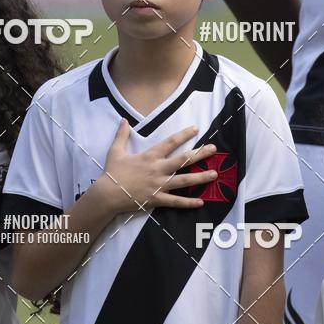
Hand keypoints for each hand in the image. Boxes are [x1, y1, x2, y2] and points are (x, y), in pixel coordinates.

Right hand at [98, 121, 217, 212]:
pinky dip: (189, 203)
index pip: (170, 142)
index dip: (184, 135)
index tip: (196, 129)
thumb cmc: (113, 172)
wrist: (108, 194)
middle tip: (214, 149)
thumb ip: (122, 135)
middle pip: (183, 160)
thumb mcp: (115, 151)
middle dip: (200, 153)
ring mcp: (159, 185)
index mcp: (150, 156)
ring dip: (200, 177)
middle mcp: (158, 169)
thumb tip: (124, 120)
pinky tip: (201, 202)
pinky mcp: (157, 199)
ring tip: (214, 174)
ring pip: (184, 180)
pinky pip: (176, 202)